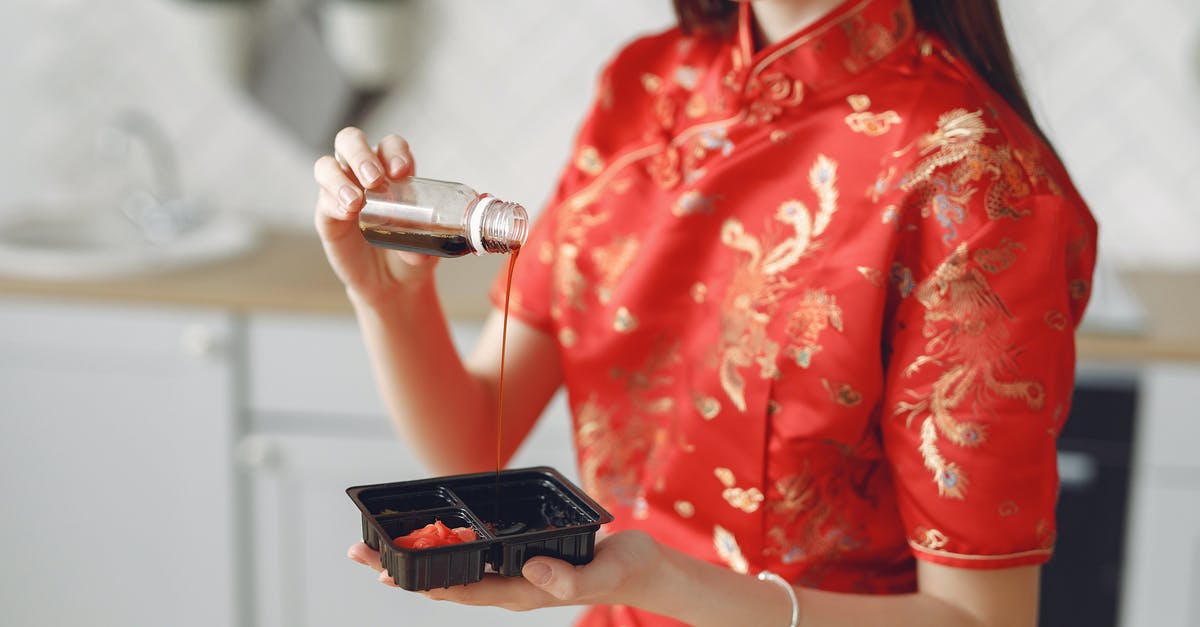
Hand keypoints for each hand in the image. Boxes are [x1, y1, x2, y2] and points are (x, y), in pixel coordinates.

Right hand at [312, 127, 437, 306]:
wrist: (389, 282)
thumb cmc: (410, 254)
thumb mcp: (424, 249)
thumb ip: (421, 246)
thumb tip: (418, 252)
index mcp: (393, 171)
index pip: (390, 145)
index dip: (394, 151)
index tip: (402, 171)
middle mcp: (363, 174)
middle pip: (351, 141)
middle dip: (361, 155)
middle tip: (375, 180)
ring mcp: (341, 191)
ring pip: (327, 165)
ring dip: (340, 179)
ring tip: (356, 202)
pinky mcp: (327, 213)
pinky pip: (323, 198)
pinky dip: (333, 202)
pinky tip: (347, 214)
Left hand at [346, 530, 662, 611]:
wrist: (641, 569)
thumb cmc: (623, 570)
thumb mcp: (602, 571)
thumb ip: (569, 576)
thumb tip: (528, 570)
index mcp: (523, 592)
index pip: (460, 589)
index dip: (419, 580)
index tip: (383, 572)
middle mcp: (511, 586)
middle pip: (444, 580)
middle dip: (401, 569)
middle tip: (357, 553)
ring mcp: (513, 574)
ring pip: (454, 569)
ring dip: (416, 559)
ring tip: (377, 549)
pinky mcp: (521, 558)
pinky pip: (475, 556)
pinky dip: (446, 546)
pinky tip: (430, 538)